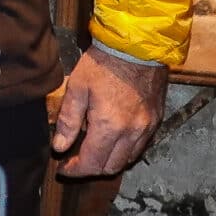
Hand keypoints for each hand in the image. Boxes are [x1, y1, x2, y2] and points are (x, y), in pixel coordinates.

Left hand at [51, 47, 169, 177]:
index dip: (75, 170)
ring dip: (110, 161)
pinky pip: (141, 146)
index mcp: (109, 126)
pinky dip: (126, 150)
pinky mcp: (157, 120)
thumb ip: (68, 121)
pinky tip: (114, 139)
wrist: (138, 45)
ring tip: (94, 150)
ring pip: (128, 159)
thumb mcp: (78, 88)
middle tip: (76, 160)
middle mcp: (132, 133)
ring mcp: (147, 127)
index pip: (92, 163)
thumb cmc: (104, 63)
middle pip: (111, 167)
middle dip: (91, 168)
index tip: (63, 167)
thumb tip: (59, 147)